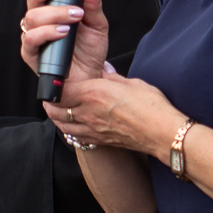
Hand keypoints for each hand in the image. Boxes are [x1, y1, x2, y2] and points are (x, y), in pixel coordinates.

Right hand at [20, 0, 109, 90]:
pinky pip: (31, 38)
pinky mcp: (31, 52)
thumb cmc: (88, 51)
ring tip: (76, 14)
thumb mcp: (98, 24)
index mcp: (53, 3)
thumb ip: (94, 1)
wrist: (87, 80)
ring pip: (33, 14)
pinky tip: (63, 32)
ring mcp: (33, 33)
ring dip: (55, 12)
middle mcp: (40, 15)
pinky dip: (47, 32)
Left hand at [44, 66, 181, 156]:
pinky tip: (74, 123)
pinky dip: (69, 129)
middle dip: (50, 101)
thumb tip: (102, 71)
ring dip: (57, 116)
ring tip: (59, 108)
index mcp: (94, 93)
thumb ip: (111, 77)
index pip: (59, 89)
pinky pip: (75, 136)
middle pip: (54, 109)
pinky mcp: (99, 140)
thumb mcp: (130, 83)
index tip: (56, 79)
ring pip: (61, 124)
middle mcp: (88, 112)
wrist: (162, 133)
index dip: (54, 83)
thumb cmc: (151, 107)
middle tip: (52, 94)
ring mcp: (92, 129)